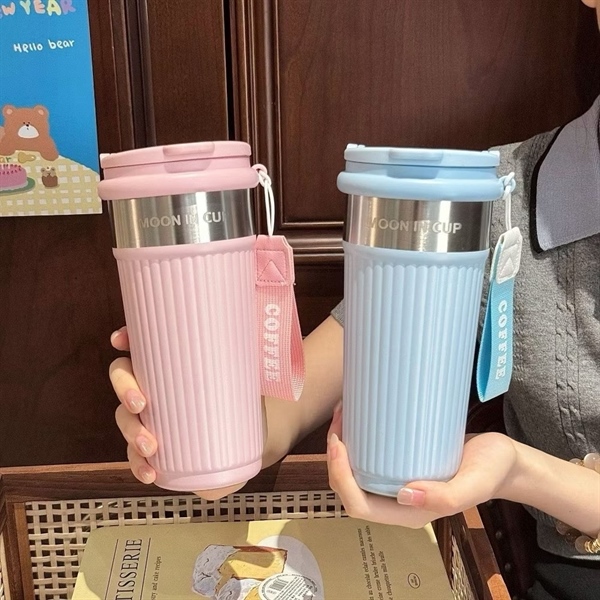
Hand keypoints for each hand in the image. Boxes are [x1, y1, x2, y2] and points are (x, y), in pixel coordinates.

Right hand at [109, 327, 248, 499]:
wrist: (255, 437)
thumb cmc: (245, 396)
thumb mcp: (248, 374)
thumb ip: (254, 357)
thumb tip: (268, 338)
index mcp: (171, 363)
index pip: (141, 345)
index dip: (125, 339)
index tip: (121, 340)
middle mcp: (155, 386)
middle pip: (123, 379)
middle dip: (124, 389)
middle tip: (141, 403)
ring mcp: (152, 418)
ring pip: (125, 419)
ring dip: (131, 432)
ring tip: (150, 446)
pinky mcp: (156, 449)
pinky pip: (135, 457)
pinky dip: (137, 465)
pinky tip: (150, 473)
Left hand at [326, 403, 517, 527]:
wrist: (503, 458)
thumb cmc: (490, 470)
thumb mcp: (475, 484)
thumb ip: (446, 496)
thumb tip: (405, 495)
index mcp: (408, 513)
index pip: (359, 506)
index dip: (341, 478)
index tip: (339, 444)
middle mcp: (396, 500)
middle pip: (349, 488)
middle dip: (335, 459)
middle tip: (338, 423)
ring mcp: (397, 482)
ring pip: (355, 471)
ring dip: (341, 447)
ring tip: (342, 414)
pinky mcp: (400, 464)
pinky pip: (369, 457)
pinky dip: (357, 439)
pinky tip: (357, 416)